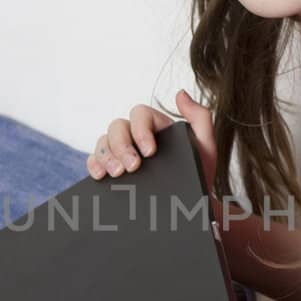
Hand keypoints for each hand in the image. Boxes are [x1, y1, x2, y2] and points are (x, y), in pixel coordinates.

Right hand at [87, 90, 216, 195]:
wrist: (190, 205)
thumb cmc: (198, 174)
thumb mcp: (206, 146)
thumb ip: (200, 117)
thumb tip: (180, 94)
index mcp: (156, 126)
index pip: (140, 114)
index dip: (141, 130)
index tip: (149, 151)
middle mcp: (135, 135)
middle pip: (117, 127)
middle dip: (122, 147)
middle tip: (132, 167)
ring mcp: (121, 152)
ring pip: (103, 141)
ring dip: (106, 156)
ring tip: (117, 174)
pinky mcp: (111, 169)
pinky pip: (94, 160)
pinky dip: (94, 164)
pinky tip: (101, 175)